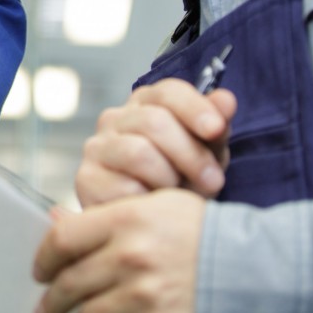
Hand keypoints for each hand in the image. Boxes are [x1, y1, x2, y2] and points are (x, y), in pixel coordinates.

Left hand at [33, 190, 203, 312]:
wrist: (255, 269)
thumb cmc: (201, 233)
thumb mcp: (155, 206)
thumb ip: (105, 214)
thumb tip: (56, 220)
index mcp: (126, 219)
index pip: (62, 240)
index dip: (44, 259)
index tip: (40, 271)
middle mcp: (130, 257)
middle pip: (70, 283)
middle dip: (51, 301)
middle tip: (44, 310)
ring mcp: (144, 297)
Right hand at [75, 79, 235, 205]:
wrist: (152, 221)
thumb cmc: (183, 179)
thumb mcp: (207, 152)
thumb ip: (216, 124)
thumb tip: (226, 100)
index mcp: (146, 103)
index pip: (168, 92)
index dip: (194, 108)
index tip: (215, 130)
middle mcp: (115, 118)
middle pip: (154, 122)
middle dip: (190, 154)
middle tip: (212, 181)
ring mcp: (97, 148)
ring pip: (138, 153)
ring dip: (170, 179)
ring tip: (180, 195)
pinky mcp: (86, 179)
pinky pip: (123, 187)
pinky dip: (148, 200)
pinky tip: (154, 205)